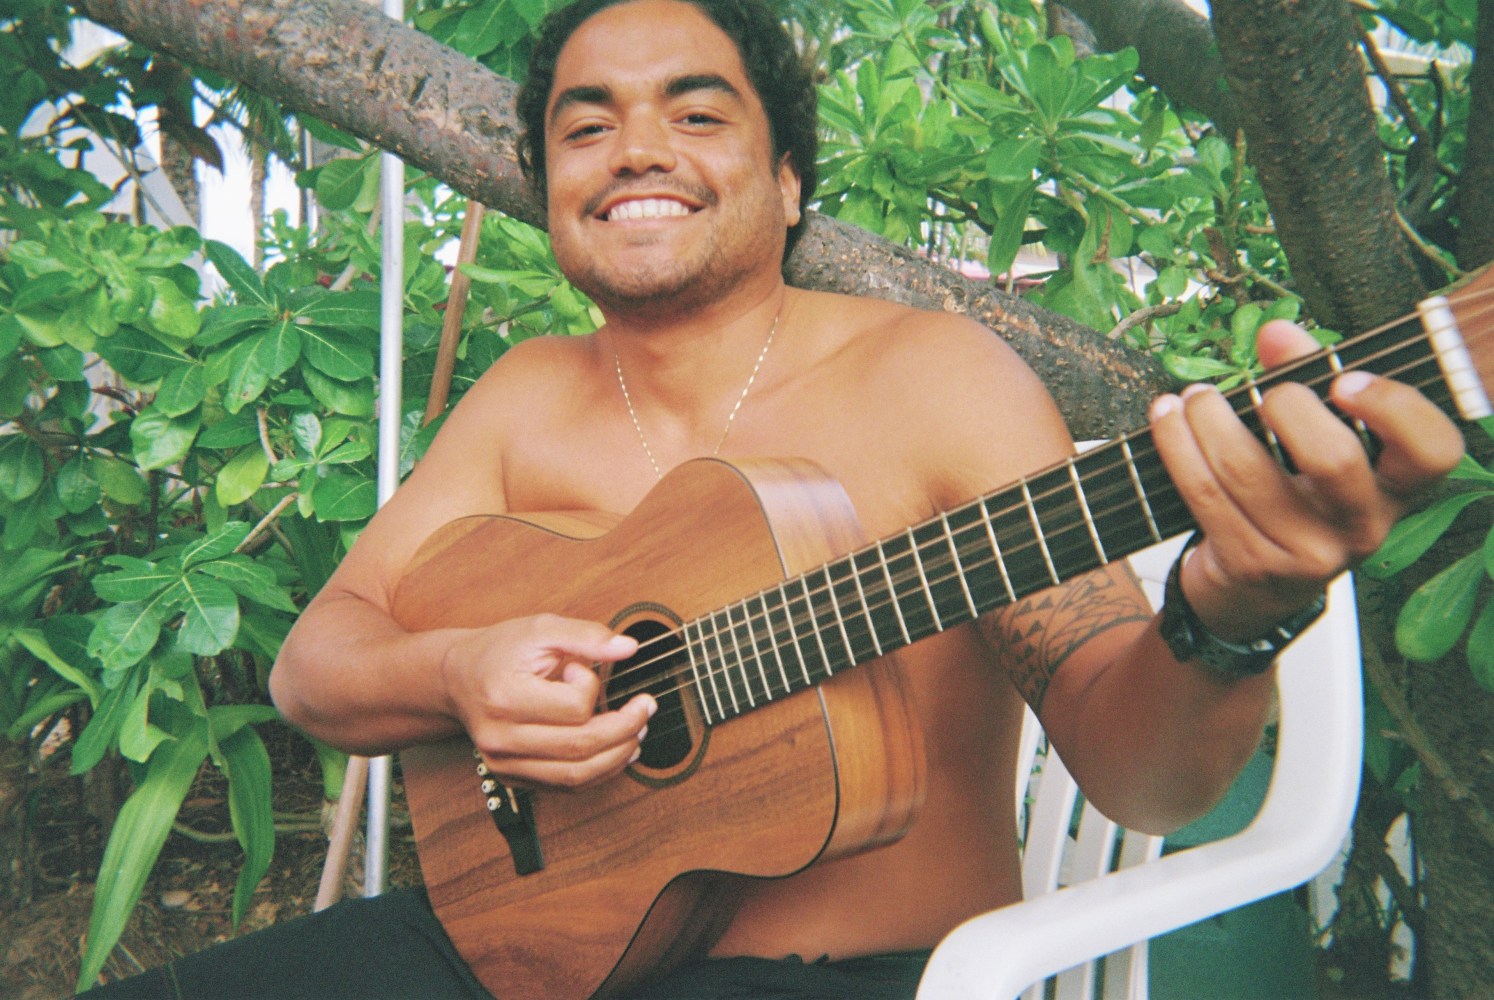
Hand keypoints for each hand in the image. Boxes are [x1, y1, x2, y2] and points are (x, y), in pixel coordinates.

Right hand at [441, 614, 656, 787]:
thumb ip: (586, 635)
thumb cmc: (500, 651)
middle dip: (625, 729)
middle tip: (645, 708)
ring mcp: (504, 763)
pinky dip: (598, 771)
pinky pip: (565, 785)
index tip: (584, 669)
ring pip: (576, 775)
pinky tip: (617, 751)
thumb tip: (629, 647)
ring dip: (617, 756)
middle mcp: (500, 737)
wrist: (458, 678)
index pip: (572, 708)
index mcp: (504, 697)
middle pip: (580, 747)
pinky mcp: (512, 777)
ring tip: (638, 731)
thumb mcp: (541, 629)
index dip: (591, 686)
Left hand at [1149, 320, 1464, 638]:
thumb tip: (1277, 332)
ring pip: (1246, 472)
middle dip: (1284, 407)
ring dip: (1207, 419)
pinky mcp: (1251, 565)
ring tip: (1193, 397)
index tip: (1345, 381)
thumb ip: (1305, 376)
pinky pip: (1204, 493)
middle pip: (1332, 460)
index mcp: (1396, 489)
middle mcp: (1362, 527)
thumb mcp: (1314, 438)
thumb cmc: (1295, 492)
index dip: (1394, 408)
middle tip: (1264, 392)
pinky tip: (1166, 417)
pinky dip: (1176, 445)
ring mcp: (1307, 554)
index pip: (1432, 450)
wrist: (1255, 586)